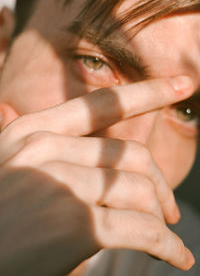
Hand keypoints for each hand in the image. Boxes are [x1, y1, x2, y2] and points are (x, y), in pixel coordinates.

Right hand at [0, 77, 194, 272]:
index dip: (149, 91)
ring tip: (164, 236)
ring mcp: (61, 183)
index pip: (103, 104)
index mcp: (33, 132)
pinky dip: (167, 245)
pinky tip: (176, 257)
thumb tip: (5, 106)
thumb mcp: (5, 168)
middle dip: (159, 184)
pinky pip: (143, 229)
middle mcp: (45, 149)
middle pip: (131, 155)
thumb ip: (16, 137)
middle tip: (169, 210)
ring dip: (160, 219)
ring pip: (140, 191)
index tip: (185, 83)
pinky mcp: (76, 223)